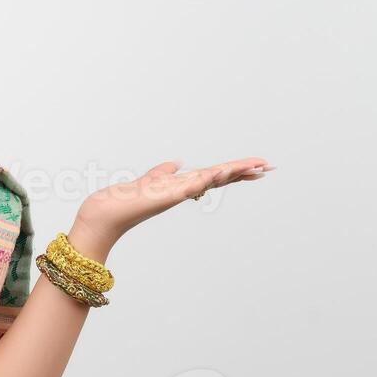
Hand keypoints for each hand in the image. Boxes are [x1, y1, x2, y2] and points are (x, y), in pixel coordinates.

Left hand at [71, 157, 273, 253]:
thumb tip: (175, 163)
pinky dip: (209, 177)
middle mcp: (184, 190)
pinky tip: (224, 169)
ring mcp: (178, 193)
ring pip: (213, 180)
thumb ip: (163, 172)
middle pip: (221, 178)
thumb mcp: (150, 180)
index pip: (215, 175)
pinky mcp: (168, 195)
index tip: (258, 166)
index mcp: (182, 186)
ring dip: (234, 172)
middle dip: (244, 172)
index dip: (236, 171)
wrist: (107, 213)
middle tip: (269, 167)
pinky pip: (194, 184)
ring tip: (256, 165)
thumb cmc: (126, 200)